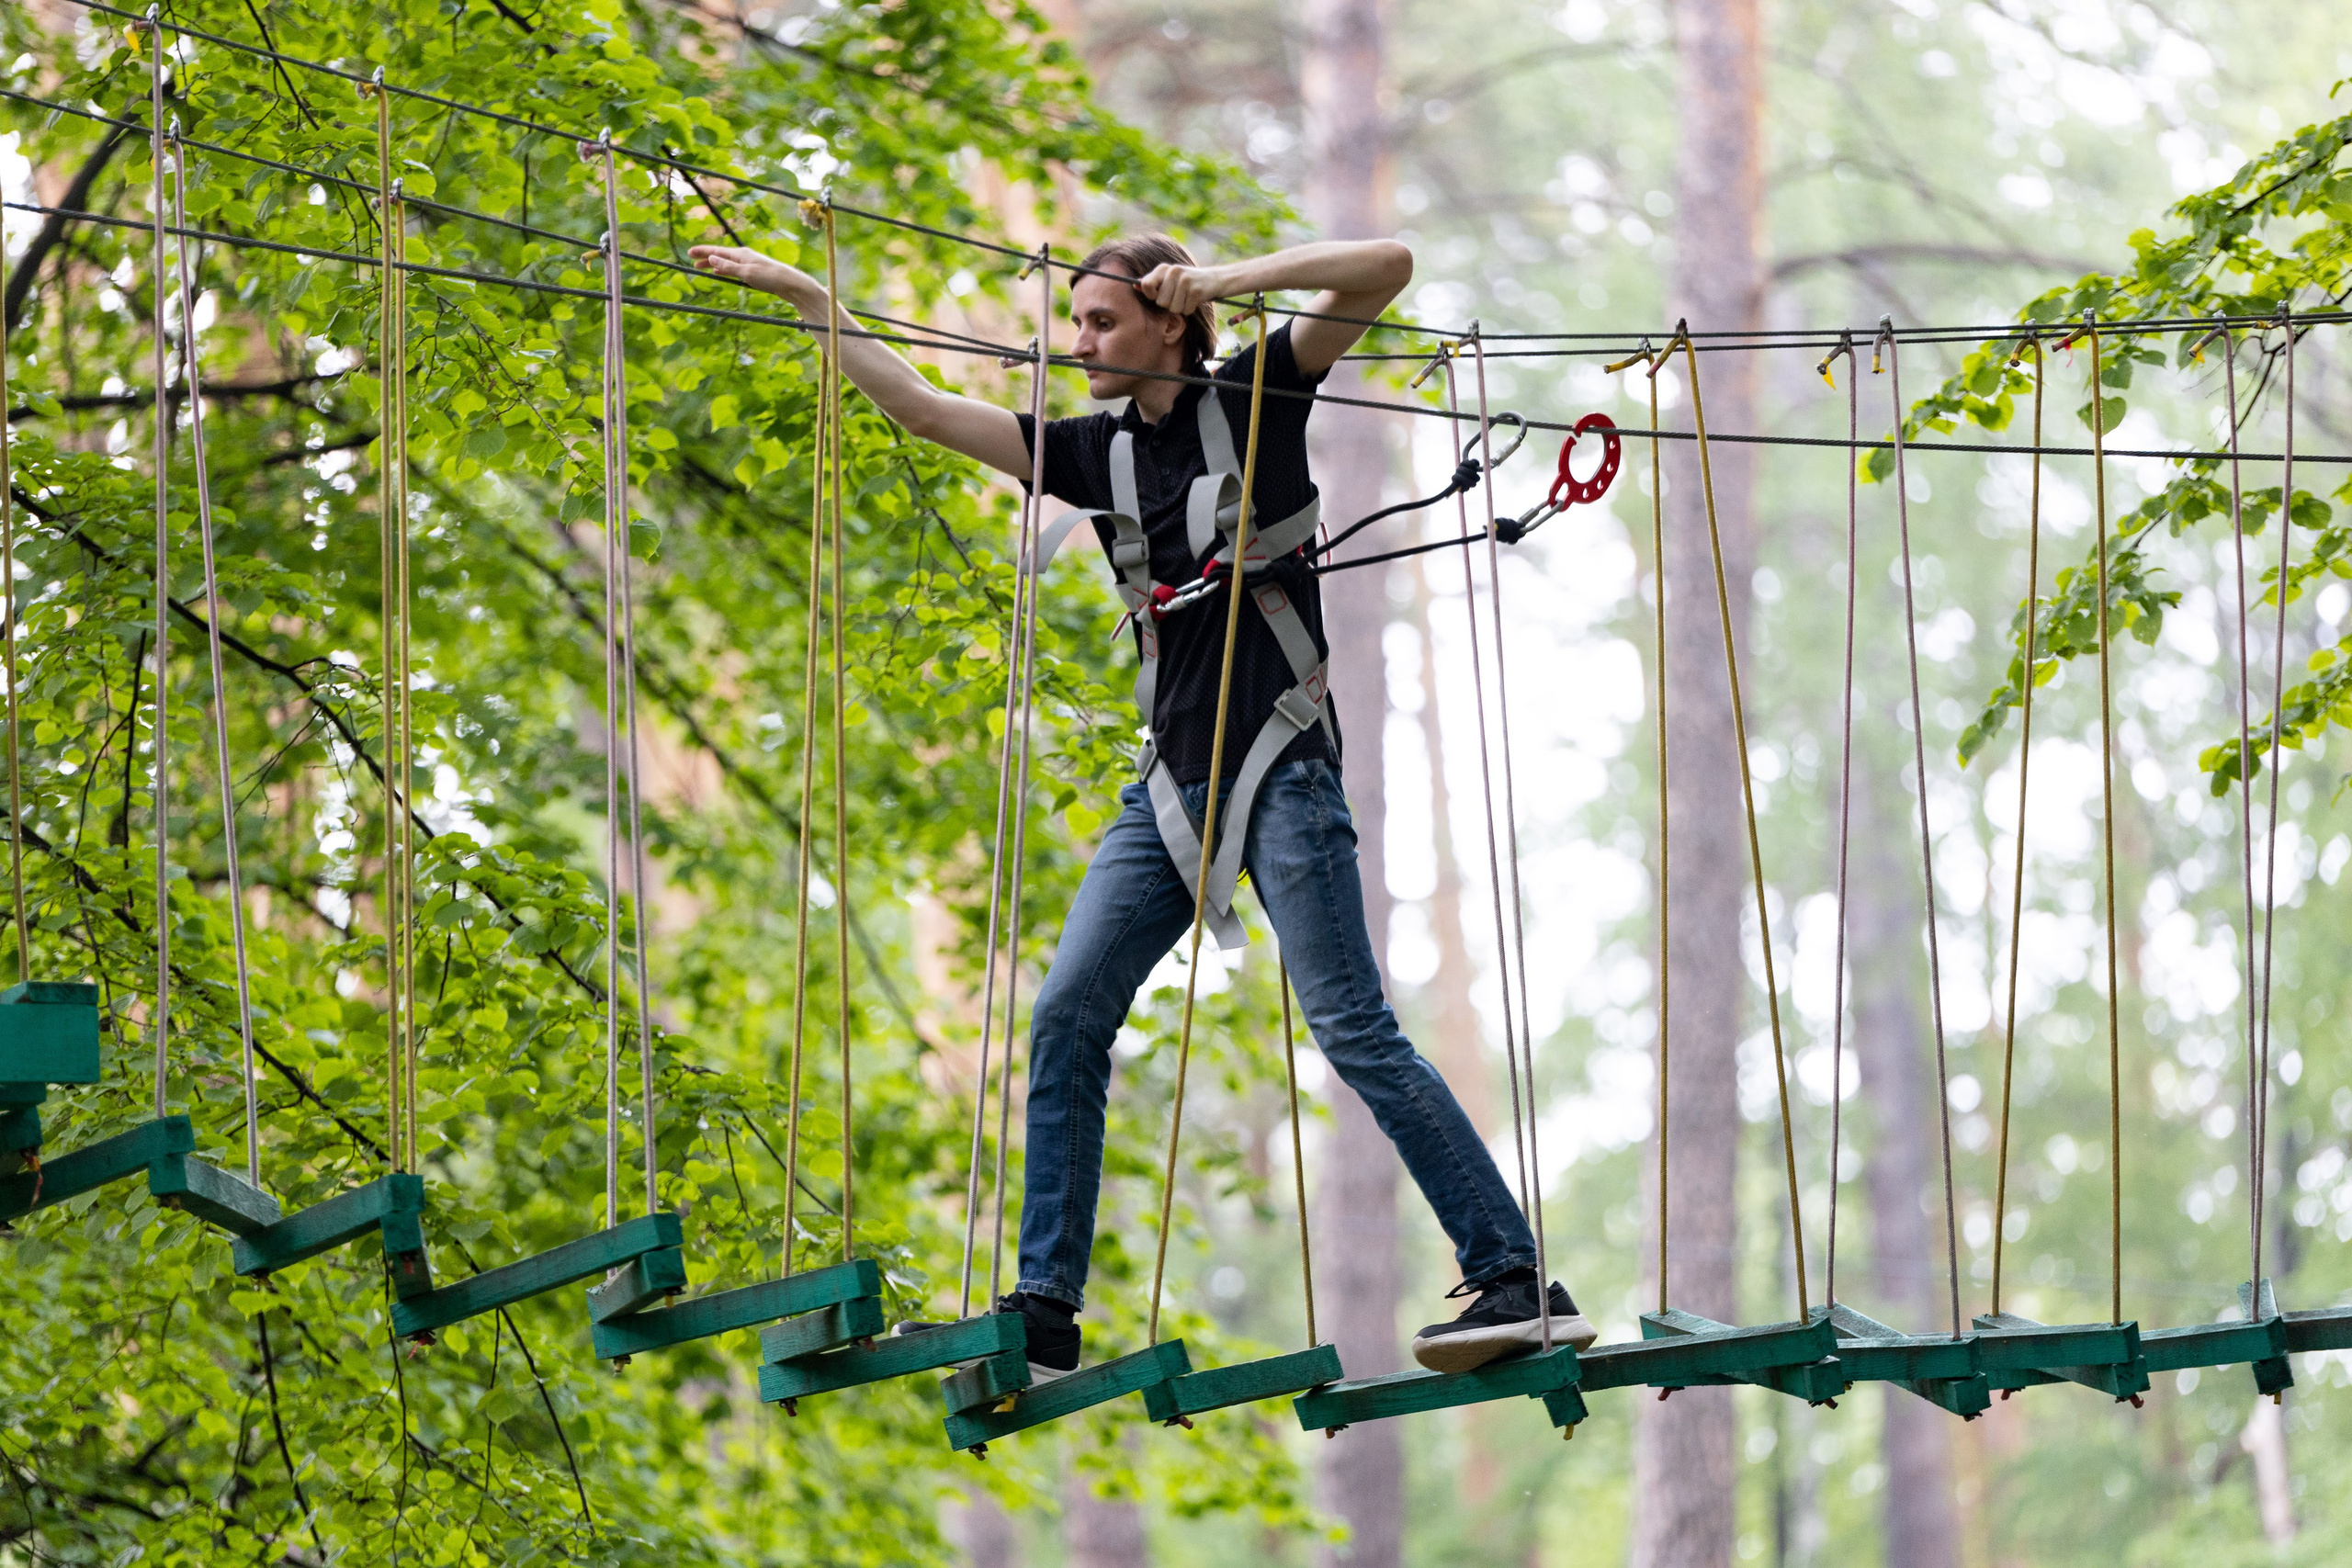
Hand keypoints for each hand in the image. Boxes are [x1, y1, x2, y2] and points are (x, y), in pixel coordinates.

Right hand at [688, 244, 817, 306]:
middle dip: (705, 258)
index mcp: (740, 254)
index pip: (717, 251)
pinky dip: (723, 270)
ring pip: (726, 262)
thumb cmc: (770, 278)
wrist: (790, 284)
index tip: (689, 252)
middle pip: (720, 255)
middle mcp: (744, 256)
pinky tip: (720, 273)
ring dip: (713, 264)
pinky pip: (733, 269)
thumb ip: (728, 267)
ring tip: (701, 268)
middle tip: (691, 261)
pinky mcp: (754, 272)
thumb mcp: (747, 273)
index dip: (702, 252)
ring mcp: (749, 263)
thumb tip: (711, 258)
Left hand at [1132, 261, 1231, 315]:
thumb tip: (1134, 285)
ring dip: (1180, 307)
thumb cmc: (1186, 282)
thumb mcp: (1168, 279)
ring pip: (1173, 308)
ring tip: (1186, 298)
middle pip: (1160, 302)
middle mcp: (1173, 271)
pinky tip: (1194, 300)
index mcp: (1163, 268)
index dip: (1150, 295)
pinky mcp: (1196, 290)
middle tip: (1178, 296)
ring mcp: (1185, 280)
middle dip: (1168, 304)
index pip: (1146, 285)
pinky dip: (1189, 309)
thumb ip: (1152, 282)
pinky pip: (1185, 310)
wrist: (1213, 279)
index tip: (1157, 295)